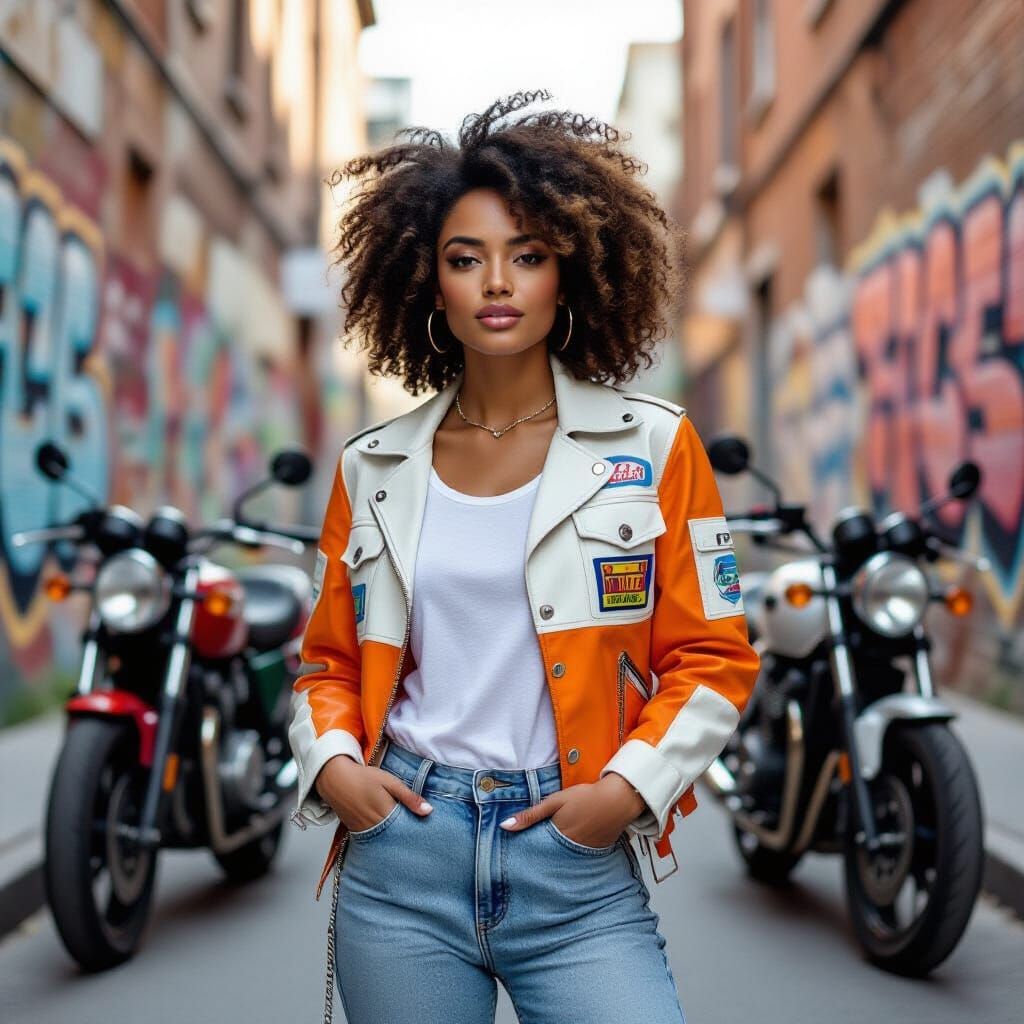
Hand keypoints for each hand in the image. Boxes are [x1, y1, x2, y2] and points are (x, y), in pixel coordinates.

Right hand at [314, 754, 432, 831]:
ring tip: (407, 837)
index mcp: (386, 813)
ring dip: (395, 838)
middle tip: (421, 839)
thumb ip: (409, 797)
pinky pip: (373, 840)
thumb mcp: (390, 782)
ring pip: (385, 841)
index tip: (429, 832)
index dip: (418, 831)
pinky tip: (389, 834)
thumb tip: (429, 811)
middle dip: (408, 838)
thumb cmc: (363, 777)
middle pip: (397, 838)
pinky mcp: (356, 832)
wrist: (335, 779)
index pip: (408, 829)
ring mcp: (364, 831)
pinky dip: (383, 838)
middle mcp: (375, 826)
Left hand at [498, 773, 646, 847]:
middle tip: (527, 861)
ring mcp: (583, 854)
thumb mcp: (555, 801)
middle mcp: (569, 849)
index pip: (535, 851)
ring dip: (554, 858)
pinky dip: (570, 855)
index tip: (516, 855)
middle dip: (539, 859)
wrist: (618, 800)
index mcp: (557, 837)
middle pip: (548, 859)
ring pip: (562, 860)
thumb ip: (531, 815)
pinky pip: (577, 858)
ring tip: (545, 858)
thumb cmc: (585, 797)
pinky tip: (566, 851)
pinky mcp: (595, 852)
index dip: (526, 852)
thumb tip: (504, 826)